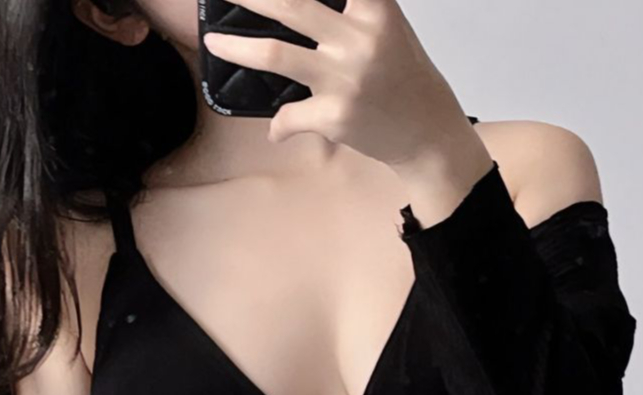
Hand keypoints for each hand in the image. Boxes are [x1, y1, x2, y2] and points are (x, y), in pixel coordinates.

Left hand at [202, 0, 492, 186]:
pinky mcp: (334, 115)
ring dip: (236, 47)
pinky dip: (278, 125)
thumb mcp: (389, 31)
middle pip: (291, 6)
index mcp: (377, 14)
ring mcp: (345, 79)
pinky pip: (288, 116)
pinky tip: (276, 129)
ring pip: (275, 54)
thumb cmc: (406, 78)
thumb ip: (353, 10)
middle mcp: (360, 41)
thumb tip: (292, 9)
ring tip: (213, 41)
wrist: (428, 134)